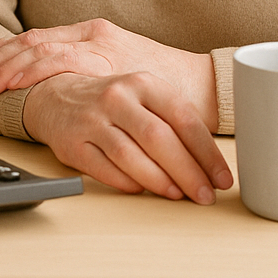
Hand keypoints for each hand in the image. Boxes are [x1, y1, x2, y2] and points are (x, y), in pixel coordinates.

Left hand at [0, 18, 218, 130]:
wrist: (202, 86)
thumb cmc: (163, 84)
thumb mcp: (121, 70)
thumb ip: (91, 72)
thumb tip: (56, 87)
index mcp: (93, 34)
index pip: (39, 39)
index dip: (7, 50)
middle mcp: (92, 35)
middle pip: (33, 42)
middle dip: (0, 61)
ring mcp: (100, 46)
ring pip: (41, 50)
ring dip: (10, 68)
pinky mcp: (109, 61)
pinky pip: (62, 64)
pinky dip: (34, 73)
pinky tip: (16, 85)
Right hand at [23, 72, 231, 203]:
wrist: (55, 97)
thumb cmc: (112, 102)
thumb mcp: (145, 97)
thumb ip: (174, 121)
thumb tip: (209, 164)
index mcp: (142, 82)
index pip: (182, 117)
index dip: (207, 152)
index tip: (222, 178)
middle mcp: (116, 97)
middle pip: (158, 138)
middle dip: (188, 172)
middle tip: (205, 195)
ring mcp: (92, 120)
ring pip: (131, 156)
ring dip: (160, 181)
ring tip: (178, 195)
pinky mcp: (73, 144)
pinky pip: (105, 171)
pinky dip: (128, 184)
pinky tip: (144, 191)